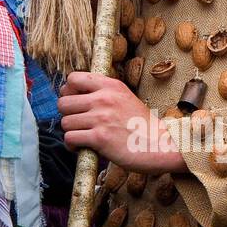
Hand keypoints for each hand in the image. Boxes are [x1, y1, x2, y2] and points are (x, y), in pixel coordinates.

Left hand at [58, 72, 185, 172]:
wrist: (162, 146)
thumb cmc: (144, 127)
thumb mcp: (127, 99)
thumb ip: (104, 94)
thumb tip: (74, 96)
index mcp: (111, 87)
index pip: (73, 79)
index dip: (69, 92)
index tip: (77, 104)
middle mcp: (104, 99)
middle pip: (63, 103)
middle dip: (69, 115)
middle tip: (81, 124)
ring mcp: (101, 118)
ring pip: (65, 122)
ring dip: (72, 132)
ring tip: (84, 137)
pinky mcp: (100, 138)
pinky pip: (70, 138)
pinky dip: (72, 146)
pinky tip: (82, 148)